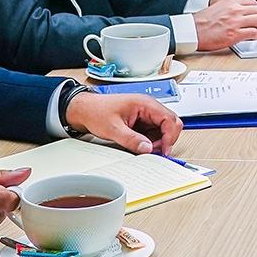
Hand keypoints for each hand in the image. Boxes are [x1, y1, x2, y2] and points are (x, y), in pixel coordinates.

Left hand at [64, 91, 183, 157]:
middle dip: (166, 140)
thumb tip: (148, 148)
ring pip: (163, 130)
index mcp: (145, 104)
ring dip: (158, 142)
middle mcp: (148, 107)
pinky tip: (141, 147)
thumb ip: (132, 139)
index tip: (164, 150)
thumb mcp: (113, 128)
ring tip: (145, 150)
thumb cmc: (97, 111)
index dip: (170, 136)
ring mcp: (146, 114)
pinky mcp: (142, 122)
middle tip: (156, 152)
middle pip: (171, 124)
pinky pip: (153, 133)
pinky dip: (151, 142)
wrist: (85, 110)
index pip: (169, 118)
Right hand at [192, 0, 256, 49]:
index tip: (256, 15)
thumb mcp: (220, 7)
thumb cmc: (204, 22)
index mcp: (231, 1)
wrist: (193, 31)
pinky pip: (255, 33)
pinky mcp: (235, 34)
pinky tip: (253, 37)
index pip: (254, 1)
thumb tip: (245, 13)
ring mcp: (236, 21)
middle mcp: (235, 9)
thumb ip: (233, 8)